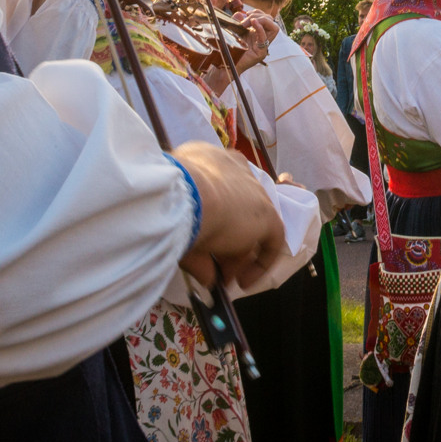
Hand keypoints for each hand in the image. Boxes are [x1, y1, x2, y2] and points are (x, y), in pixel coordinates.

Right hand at [173, 141, 285, 290]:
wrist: (185, 198)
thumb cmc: (169, 202)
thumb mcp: (175, 219)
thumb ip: (194, 246)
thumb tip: (206, 276)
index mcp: (207, 159)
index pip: (218, 186)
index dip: (215, 216)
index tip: (207, 238)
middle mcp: (233, 168)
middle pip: (236, 208)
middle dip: (228, 241)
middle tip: (216, 267)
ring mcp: (254, 190)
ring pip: (251, 226)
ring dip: (238, 256)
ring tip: (225, 279)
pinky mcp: (267, 214)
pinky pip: (271, 241)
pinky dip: (260, 263)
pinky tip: (244, 282)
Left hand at [232, 8, 277, 71]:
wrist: (227, 64)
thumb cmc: (231, 49)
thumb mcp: (235, 31)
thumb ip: (238, 21)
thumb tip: (240, 13)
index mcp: (258, 33)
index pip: (267, 19)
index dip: (258, 13)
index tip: (246, 14)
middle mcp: (263, 39)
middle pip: (272, 22)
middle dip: (259, 16)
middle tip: (245, 21)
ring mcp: (263, 47)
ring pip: (274, 29)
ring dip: (262, 21)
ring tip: (249, 22)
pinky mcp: (260, 53)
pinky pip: (265, 39)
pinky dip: (260, 29)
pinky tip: (254, 23)